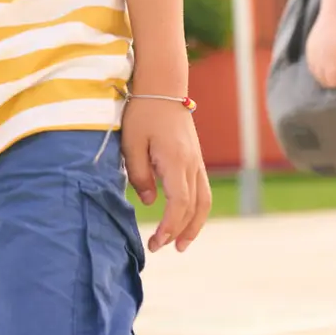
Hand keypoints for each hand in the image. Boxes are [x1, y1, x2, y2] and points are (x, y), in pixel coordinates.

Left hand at [122, 97, 213, 253]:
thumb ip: (139, 175)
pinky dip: (197, 210)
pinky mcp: (195, 158)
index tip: (154, 242)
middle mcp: (192, 164)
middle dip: (180, 232)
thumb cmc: (142, 113)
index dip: (169, 227)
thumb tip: (149, 202)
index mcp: (176, 161)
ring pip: (204, 200)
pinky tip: (186, 219)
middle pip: (195, 207)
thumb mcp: (131, 143)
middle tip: (162, 248)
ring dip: (195, 225)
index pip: (179, 204)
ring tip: (182, 245)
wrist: (162, 86)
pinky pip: (202, 190)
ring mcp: (197, 161)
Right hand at [305, 6, 335, 88]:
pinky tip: (323, 66)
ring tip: (332, 73)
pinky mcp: (308, 46)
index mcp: (329, 56)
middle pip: (320, 77)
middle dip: (329, 81)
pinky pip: (310, 63)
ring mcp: (311, 50)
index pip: (330, 79)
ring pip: (313, 71)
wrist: (335, 11)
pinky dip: (316, 68)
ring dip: (322, 76)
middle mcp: (317, 55)